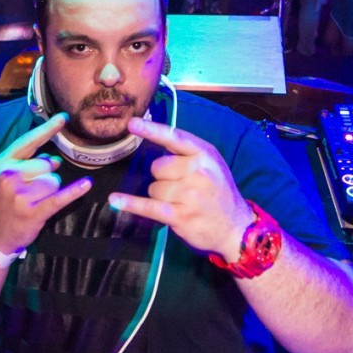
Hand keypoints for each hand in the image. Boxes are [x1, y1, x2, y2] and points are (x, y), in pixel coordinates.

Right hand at [0, 113, 92, 254]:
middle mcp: (10, 176)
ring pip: (54, 181)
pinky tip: (86, 184)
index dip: (48, 128)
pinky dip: (74, 191)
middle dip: (47, 174)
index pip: (30, 141)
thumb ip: (29, 162)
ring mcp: (20, 195)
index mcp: (3, 162)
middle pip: (47, 164)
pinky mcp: (33, 212)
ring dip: (51, 189)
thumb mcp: (7, 176)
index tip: (63, 117)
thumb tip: (54, 159)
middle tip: (32, 189)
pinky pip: (60, 197)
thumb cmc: (4, 200)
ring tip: (35, 200)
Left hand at [106, 118, 253, 260]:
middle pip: (157, 167)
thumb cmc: (219, 194)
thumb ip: (187, 153)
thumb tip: (154, 141)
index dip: (152, 130)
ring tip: (180, 203)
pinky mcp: (180, 215)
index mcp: (205, 154)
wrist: (237, 228)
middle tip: (180, 189)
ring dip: (160, 197)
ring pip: (153, 188)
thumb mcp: (212, 165)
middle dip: (162, 177)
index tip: (132, 123)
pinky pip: (148, 206)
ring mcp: (189, 194)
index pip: (175, 138)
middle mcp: (198, 171)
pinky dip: (130, 204)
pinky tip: (116, 201)